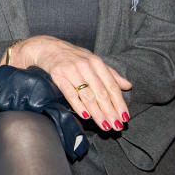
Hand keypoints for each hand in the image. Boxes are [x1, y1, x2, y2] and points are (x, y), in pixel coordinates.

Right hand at [11, 36, 131, 131]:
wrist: (46, 47)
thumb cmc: (72, 57)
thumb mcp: (93, 61)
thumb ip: (110, 74)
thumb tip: (128, 86)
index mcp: (97, 63)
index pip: (111, 86)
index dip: (119, 103)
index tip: (124, 117)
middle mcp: (85, 66)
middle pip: (101, 93)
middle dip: (110, 111)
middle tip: (116, 126)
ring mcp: (71, 70)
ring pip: (87, 95)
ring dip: (97, 112)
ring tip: (104, 125)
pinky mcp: (57, 75)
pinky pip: (70, 93)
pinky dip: (78, 105)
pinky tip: (86, 115)